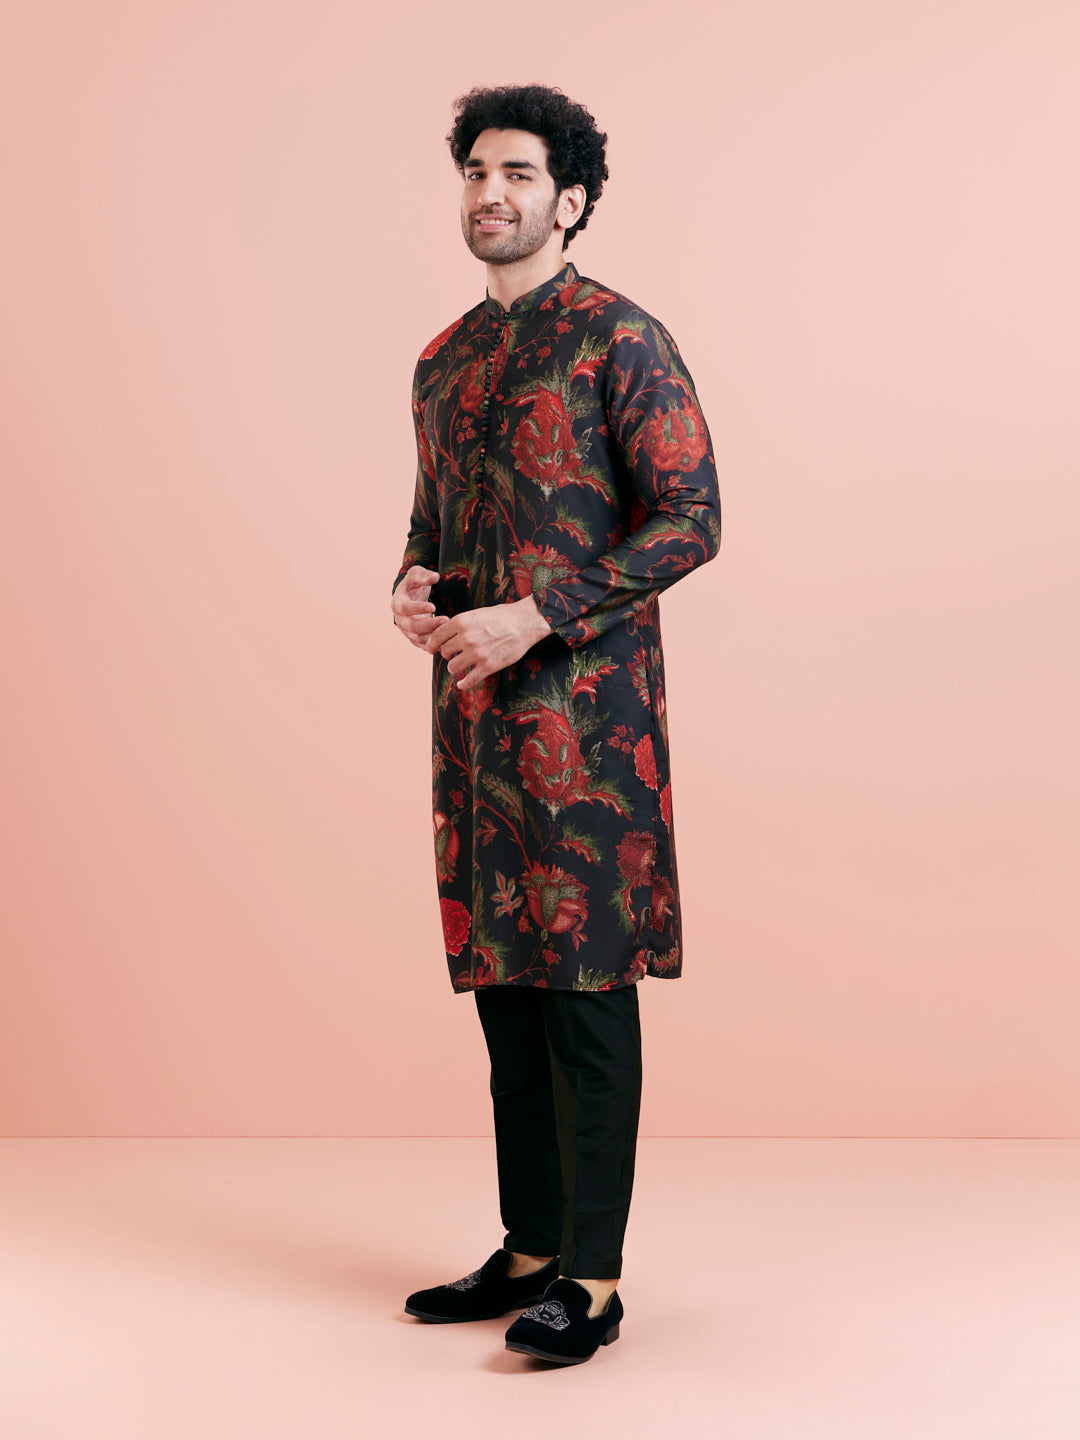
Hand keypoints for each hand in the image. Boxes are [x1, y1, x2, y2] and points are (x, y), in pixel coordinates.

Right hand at [391, 566, 443, 648]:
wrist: (411, 599)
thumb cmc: (413, 585)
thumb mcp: (416, 574)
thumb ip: (423, 575)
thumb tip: (434, 577)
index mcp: (397, 604)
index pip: (405, 608)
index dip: (418, 608)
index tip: (433, 606)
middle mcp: (400, 620)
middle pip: (412, 627)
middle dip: (429, 624)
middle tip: (445, 620)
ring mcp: (407, 632)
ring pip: (419, 639)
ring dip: (434, 636)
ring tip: (449, 629)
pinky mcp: (415, 639)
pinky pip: (425, 645)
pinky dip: (435, 644)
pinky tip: (448, 639)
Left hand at [424, 596, 552, 690]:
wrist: (526, 622)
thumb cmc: (503, 615)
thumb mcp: (477, 613)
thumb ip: (462, 624)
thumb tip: (447, 634)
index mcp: (461, 622)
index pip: (437, 636)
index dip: (431, 644)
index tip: (430, 649)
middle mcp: (466, 638)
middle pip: (444, 652)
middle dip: (447, 654)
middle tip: (453, 655)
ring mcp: (477, 653)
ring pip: (453, 667)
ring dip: (454, 667)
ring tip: (460, 666)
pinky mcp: (488, 666)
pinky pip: (469, 680)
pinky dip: (463, 684)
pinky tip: (462, 684)